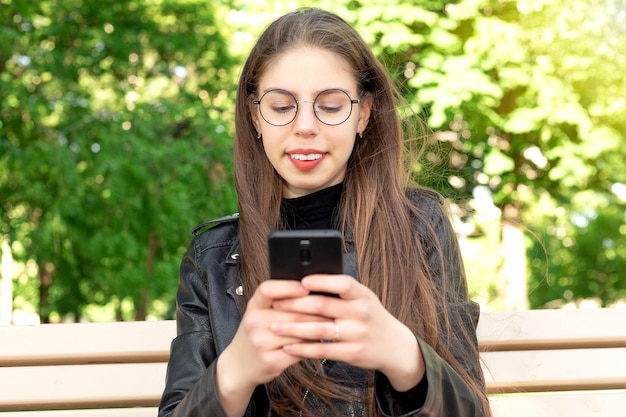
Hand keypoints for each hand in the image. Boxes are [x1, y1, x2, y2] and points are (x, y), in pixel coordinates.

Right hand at [216, 279, 323, 415]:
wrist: (238, 364)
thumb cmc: (256, 334)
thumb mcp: (259, 313)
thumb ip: (279, 302)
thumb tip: (313, 290)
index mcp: (253, 306)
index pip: (267, 289)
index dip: (288, 286)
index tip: (306, 286)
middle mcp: (254, 323)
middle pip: (291, 312)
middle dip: (316, 311)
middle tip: (334, 308)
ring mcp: (261, 343)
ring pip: (299, 332)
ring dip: (318, 329)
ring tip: (331, 324)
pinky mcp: (271, 361)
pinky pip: (300, 350)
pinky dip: (312, 346)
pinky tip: (319, 342)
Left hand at [270, 274, 424, 391]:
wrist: (394, 346)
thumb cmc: (371, 317)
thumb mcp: (364, 298)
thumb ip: (341, 291)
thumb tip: (306, 282)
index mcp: (363, 294)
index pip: (342, 283)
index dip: (321, 281)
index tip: (300, 281)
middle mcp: (361, 313)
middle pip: (323, 306)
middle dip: (295, 304)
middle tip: (276, 303)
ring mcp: (357, 334)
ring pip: (319, 330)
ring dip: (293, 328)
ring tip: (275, 326)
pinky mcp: (352, 353)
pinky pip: (323, 350)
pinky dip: (303, 349)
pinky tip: (289, 347)